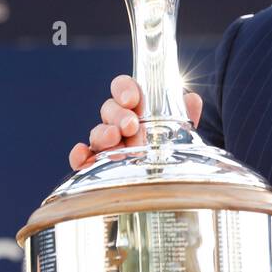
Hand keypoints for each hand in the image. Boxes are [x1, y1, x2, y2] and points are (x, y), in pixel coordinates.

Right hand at [68, 74, 202, 169]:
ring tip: (115, 139)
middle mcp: (119, 123)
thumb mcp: (180, 133)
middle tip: (131, 125)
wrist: (165, 184)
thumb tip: (191, 99)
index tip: (132, 98)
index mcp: (136, 108)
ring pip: (97, 132)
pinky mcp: (97, 167)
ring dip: (103, 133)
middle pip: (109, 109)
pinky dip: (80, 156)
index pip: (123, 88)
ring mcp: (107, 144)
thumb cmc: (167, 151)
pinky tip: (82, 156)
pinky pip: (83, 159)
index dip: (124, 89)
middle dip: (118, 114)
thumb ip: (184, 117)